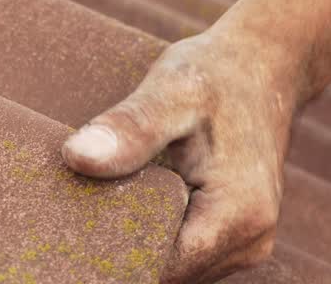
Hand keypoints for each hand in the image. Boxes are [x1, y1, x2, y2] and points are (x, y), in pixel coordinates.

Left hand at [62, 28, 298, 282]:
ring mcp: (245, 245)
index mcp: (238, 216)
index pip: (159, 266)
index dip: (109, 251)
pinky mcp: (232, 236)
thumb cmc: (215, 75)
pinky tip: (125, 201)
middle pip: (165, 272)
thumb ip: (129, 128)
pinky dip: (151, 232)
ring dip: (135, 240)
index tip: (67, 221)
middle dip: (118, 247)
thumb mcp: (171, 91)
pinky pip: (182, 252)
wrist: (263, 67)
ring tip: (99, 199)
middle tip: (71, 209)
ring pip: (172, 267)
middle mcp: (250, 243)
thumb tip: (76, 157)